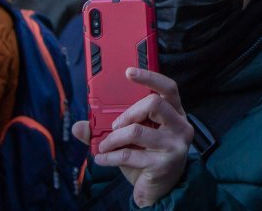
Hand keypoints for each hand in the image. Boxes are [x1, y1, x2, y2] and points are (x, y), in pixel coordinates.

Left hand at [71, 67, 193, 206]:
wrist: (160, 191)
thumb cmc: (147, 158)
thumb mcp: (132, 139)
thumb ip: (110, 128)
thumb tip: (80, 126)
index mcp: (176, 113)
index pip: (168, 88)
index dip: (149, 77)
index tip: (128, 72)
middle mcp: (181, 126)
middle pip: (154, 104)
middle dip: (128, 113)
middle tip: (114, 126)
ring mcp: (175, 145)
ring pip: (137, 130)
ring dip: (113, 138)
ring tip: (104, 146)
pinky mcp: (164, 164)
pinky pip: (129, 154)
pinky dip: (110, 156)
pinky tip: (102, 158)